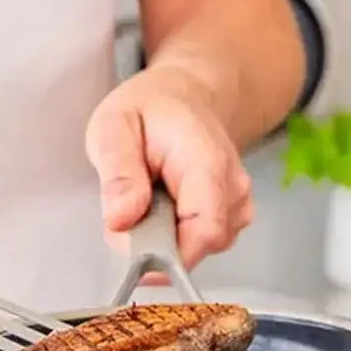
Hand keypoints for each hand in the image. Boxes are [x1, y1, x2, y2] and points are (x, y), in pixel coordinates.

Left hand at [85, 64, 253, 272]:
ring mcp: (238, 203)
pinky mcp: (232, 215)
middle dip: (156, 245)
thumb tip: (121, 221)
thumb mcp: (113, 127)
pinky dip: (175, 236)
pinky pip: (201, 244)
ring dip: (164, 239)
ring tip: (146, 200)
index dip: (166, 256)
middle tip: (127, 212)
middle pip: (200, 246)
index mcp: (206, 163)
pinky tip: (163, 208)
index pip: (204, 232)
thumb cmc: (147, 109)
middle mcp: (233, 187)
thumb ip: (118, 173)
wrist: (185, 95)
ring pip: (199, 249)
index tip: (130, 252)